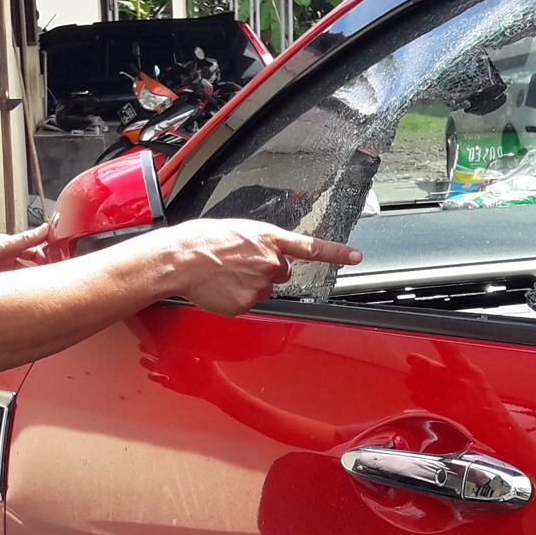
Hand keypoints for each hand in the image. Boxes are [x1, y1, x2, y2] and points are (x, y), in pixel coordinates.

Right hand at [157, 220, 361, 315]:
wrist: (180, 259)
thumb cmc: (202, 241)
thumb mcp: (238, 230)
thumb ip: (260, 242)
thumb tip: (266, 255)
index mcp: (269, 238)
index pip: (311, 247)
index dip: (336, 252)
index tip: (355, 256)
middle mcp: (270, 262)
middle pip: (281, 272)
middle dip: (265, 270)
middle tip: (239, 263)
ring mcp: (260, 285)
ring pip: (264, 289)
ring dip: (249, 283)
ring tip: (225, 273)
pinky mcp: (247, 304)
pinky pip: (248, 303)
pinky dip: (236, 297)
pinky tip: (221, 287)